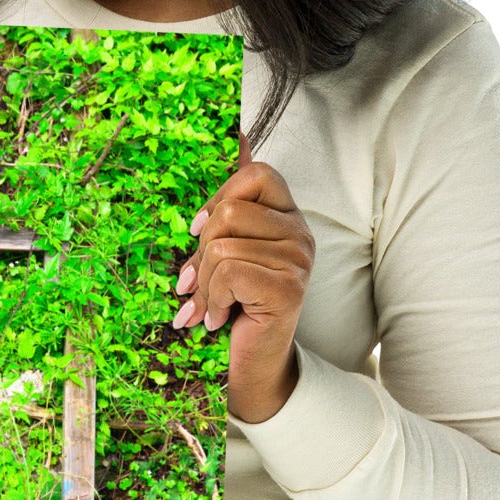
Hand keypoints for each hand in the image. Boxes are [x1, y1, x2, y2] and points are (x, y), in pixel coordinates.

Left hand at [170, 129, 313, 423]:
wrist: (251, 366)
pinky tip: (219, 318)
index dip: (219, 198)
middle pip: (231, 211)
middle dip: (201, 251)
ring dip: (205, 283)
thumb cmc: (233, 306)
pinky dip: (212, 299)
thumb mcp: (222, 251)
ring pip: (223, 245)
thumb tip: (237, 134)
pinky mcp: (289, 287)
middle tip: (199, 283)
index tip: (199, 233)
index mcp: (286, 217)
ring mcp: (299, 260)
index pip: (257, 173)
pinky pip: (229, 271)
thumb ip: (226, 206)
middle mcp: (300, 233)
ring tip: (210, 306)